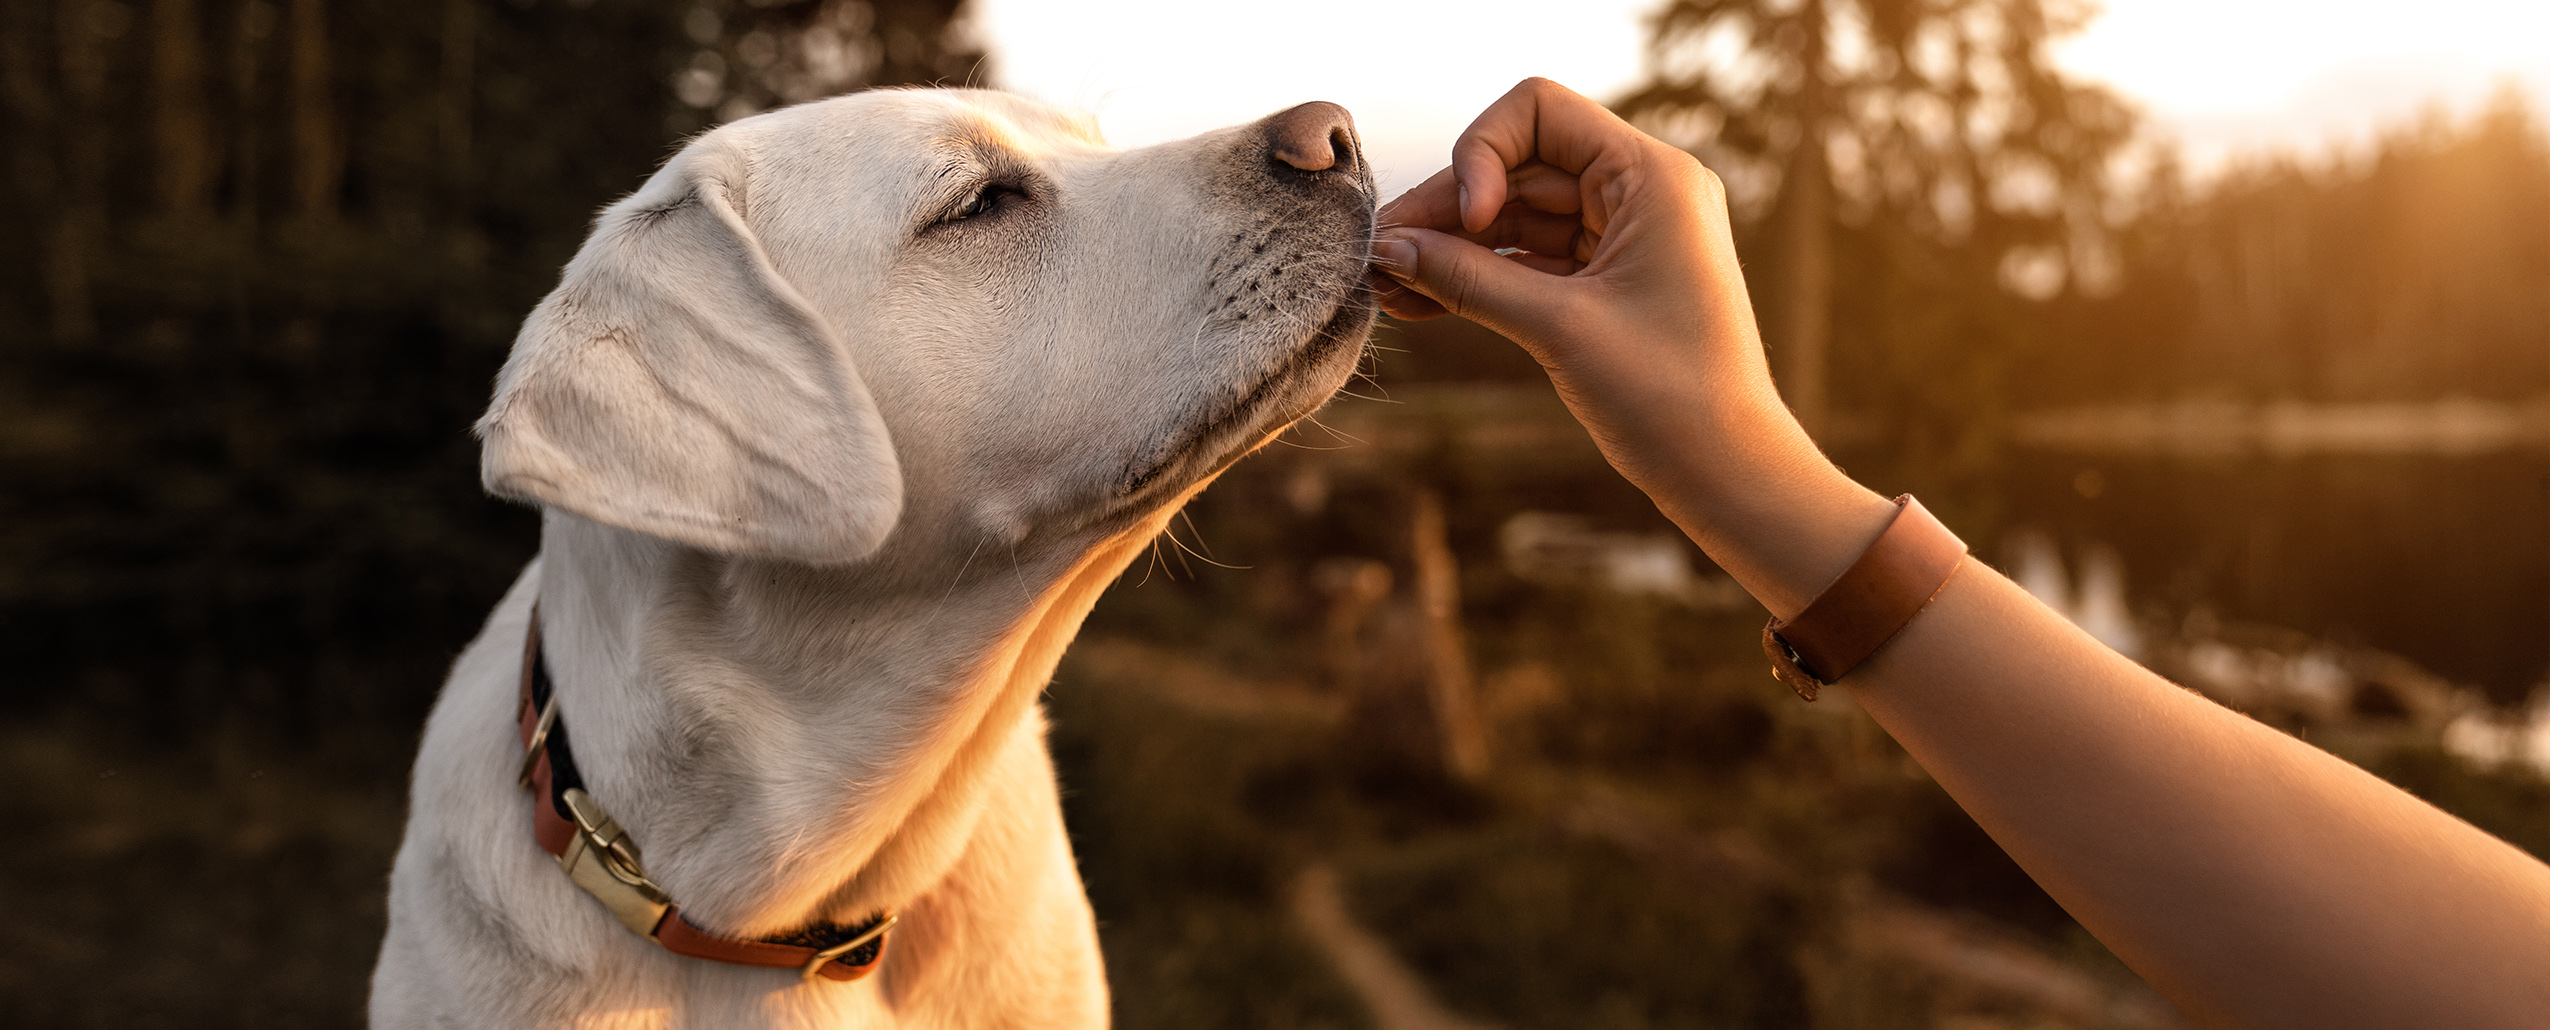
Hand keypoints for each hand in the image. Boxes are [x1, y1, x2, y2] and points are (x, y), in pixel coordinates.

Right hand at [1371, 78, 1889, 615]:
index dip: (1483, 152)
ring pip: (1517, 217)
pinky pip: (1530, 260)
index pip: (1539, 112)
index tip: (1466, 221)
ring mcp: (1624, 235)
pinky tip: (1419, 301)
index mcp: (1651, 176)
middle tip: (1378, 256)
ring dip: (1453, 248)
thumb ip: (1467, 278)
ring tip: (1385, 287)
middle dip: (1448, 210)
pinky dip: (1479, 277)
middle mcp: (1641, 191)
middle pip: (1518, 167)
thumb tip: (1387, 248)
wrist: (1727, 472)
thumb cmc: (1667, 395)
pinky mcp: (1608, 281)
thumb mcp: (1558, 327)